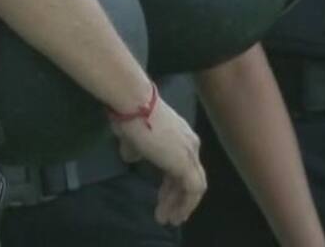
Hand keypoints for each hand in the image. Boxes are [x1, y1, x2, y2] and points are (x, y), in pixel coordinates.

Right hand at [111, 96, 206, 226]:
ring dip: (181, 205)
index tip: (163, 198)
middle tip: (166, 213)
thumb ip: (135, 149)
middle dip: (177, 197)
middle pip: (189, 177)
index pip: (181, 165)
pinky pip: (193, 190)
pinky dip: (185, 204)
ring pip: (194, 186)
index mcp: (180, 135)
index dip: (172, 184)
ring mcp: (190, 153)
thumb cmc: (131, 116)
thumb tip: (132, 156)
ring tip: (168, 219)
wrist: (135, 104)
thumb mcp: (132, 137)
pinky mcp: (186, 164)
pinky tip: (175, 214)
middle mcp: (190, 143)